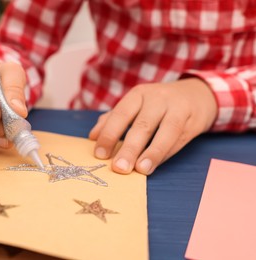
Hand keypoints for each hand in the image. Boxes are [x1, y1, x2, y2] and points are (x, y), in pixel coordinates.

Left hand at [89, 78, 217, 174]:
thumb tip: (92, 137)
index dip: (109, 134)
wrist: (197, 94)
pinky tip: (155, 165)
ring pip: (165, 132)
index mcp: (138, 95)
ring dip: (152, 153)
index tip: (99, 154)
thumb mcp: (135, 105)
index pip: (121, 114)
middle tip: (119, 168)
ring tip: (140, 170)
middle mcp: (158, 99)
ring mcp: (178, 109)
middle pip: (142, 125)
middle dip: (129, 148)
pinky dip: (166, 153)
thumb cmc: (157, 104)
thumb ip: (113, 119)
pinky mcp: (194, 121)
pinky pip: (179, 139)